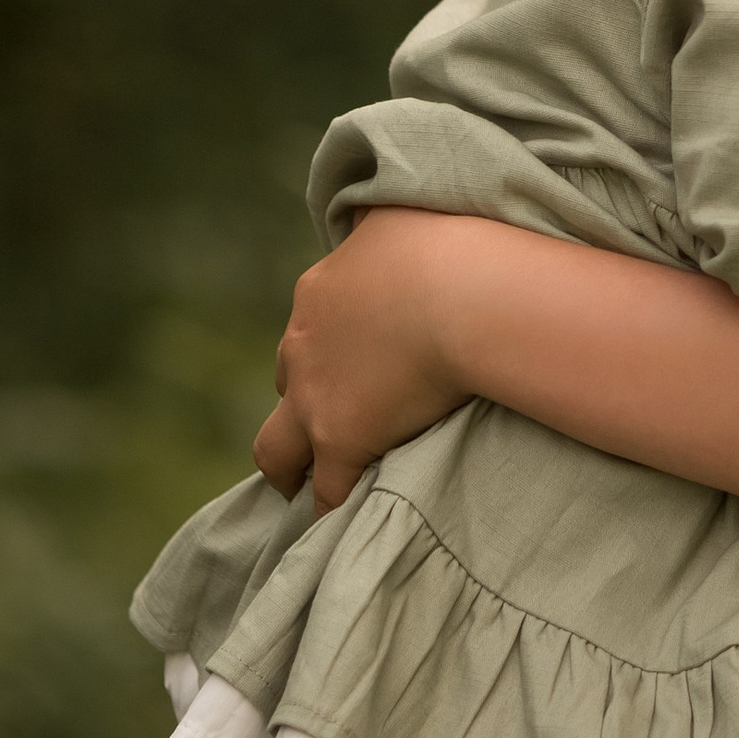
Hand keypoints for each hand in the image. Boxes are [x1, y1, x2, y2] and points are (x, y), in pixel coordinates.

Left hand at [251, 207, 487, 511]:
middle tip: (332, 421)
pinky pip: (325, 491)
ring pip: (277, 447)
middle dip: (304, 401)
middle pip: (285, 382)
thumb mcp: (398, 213)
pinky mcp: (340, 442)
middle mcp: (302, 346)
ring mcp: (316, 398)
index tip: (354, 362)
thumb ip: (377, 222)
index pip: (310, 330)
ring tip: (306, 488)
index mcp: (317, 293)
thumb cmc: (443, 244)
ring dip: (292, 465)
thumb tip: (373, 213)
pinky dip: (332, 506)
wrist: (462, 292)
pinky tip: (343, 524)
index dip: (330, 350)